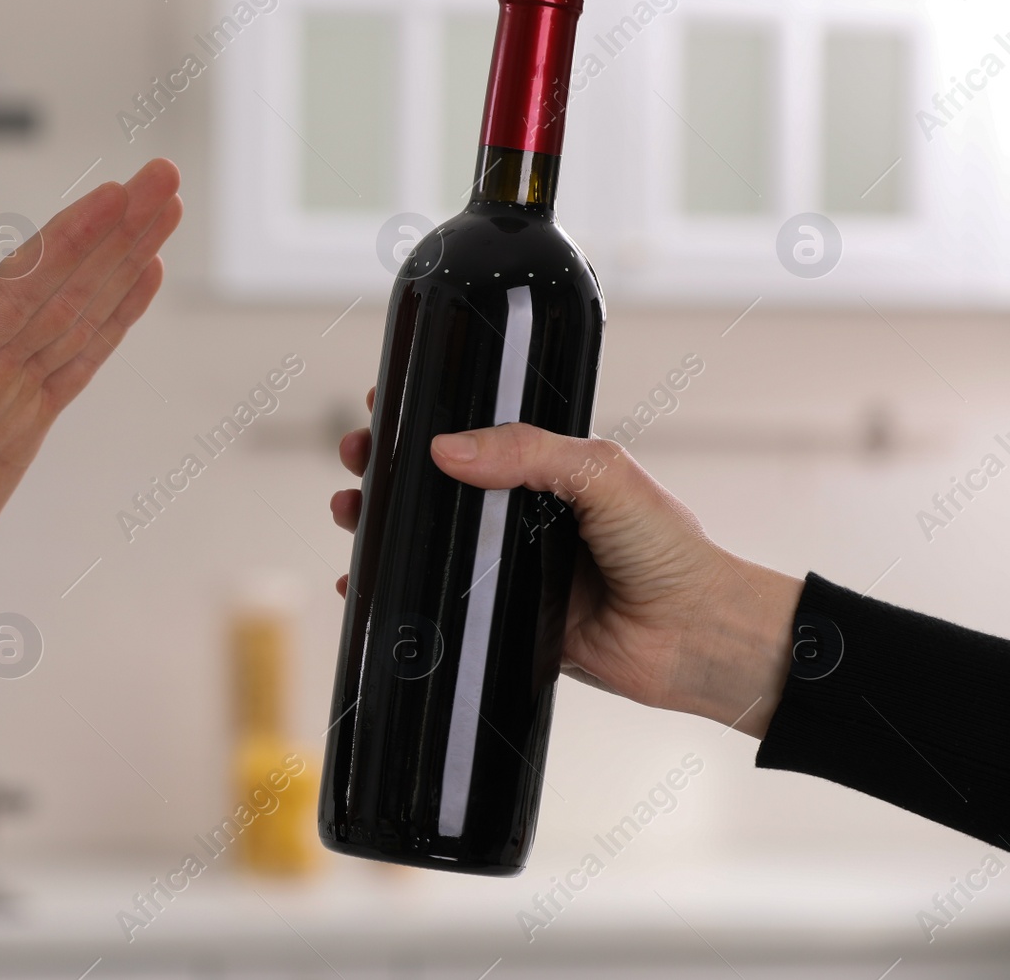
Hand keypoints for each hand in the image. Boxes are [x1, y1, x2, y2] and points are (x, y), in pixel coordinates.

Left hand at [0, 158, 183, 642]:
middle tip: (163, 176)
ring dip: (119, 260)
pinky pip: (75, 361)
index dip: (67, 247)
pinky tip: (139, 280)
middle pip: (53, 286)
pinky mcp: (18, 423)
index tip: (115, 199)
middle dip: (108, 232)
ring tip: (164, 208)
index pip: (12, 296)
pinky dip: (111, 320)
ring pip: (72, 312)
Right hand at [329, 389, 801, 738]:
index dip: (426, 419)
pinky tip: (361, 586)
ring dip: (383, 526)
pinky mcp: (506, 622)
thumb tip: (447, 448)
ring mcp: (512, 570)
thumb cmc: (671, 551)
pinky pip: (441, 606)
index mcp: (549, 473)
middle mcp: (525, 517)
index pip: (474, 434)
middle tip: (356, 457)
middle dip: (387, 469)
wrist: (697, 638)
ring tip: (349, 512)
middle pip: (437, 486)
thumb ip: (529, 454)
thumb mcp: (603, 475)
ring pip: (431, 542)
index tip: (384, 407)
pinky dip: (397, 595)